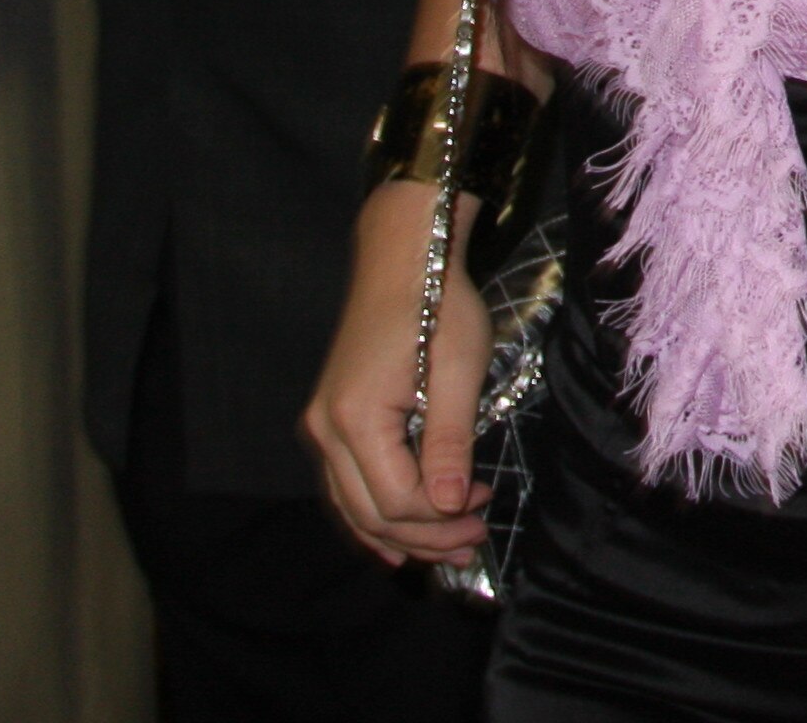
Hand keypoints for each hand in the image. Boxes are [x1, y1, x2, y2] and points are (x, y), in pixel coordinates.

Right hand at [305, 181, 493, 568]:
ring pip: (353, 507)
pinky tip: (393, 541)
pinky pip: (344, 487)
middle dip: (424, 537)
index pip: (397, 500)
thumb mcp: (457, 373)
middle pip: (371, 513)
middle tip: (475, 540)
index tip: (485, 506)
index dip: (442, 518)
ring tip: (449, 546)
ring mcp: (320, 427)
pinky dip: (371, 516)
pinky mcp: (329, 420)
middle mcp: (325, 431)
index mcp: (355, 421)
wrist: (402, 261)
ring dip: (400, 532)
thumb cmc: (437, 307)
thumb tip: (452, 507)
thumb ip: (450, 442)